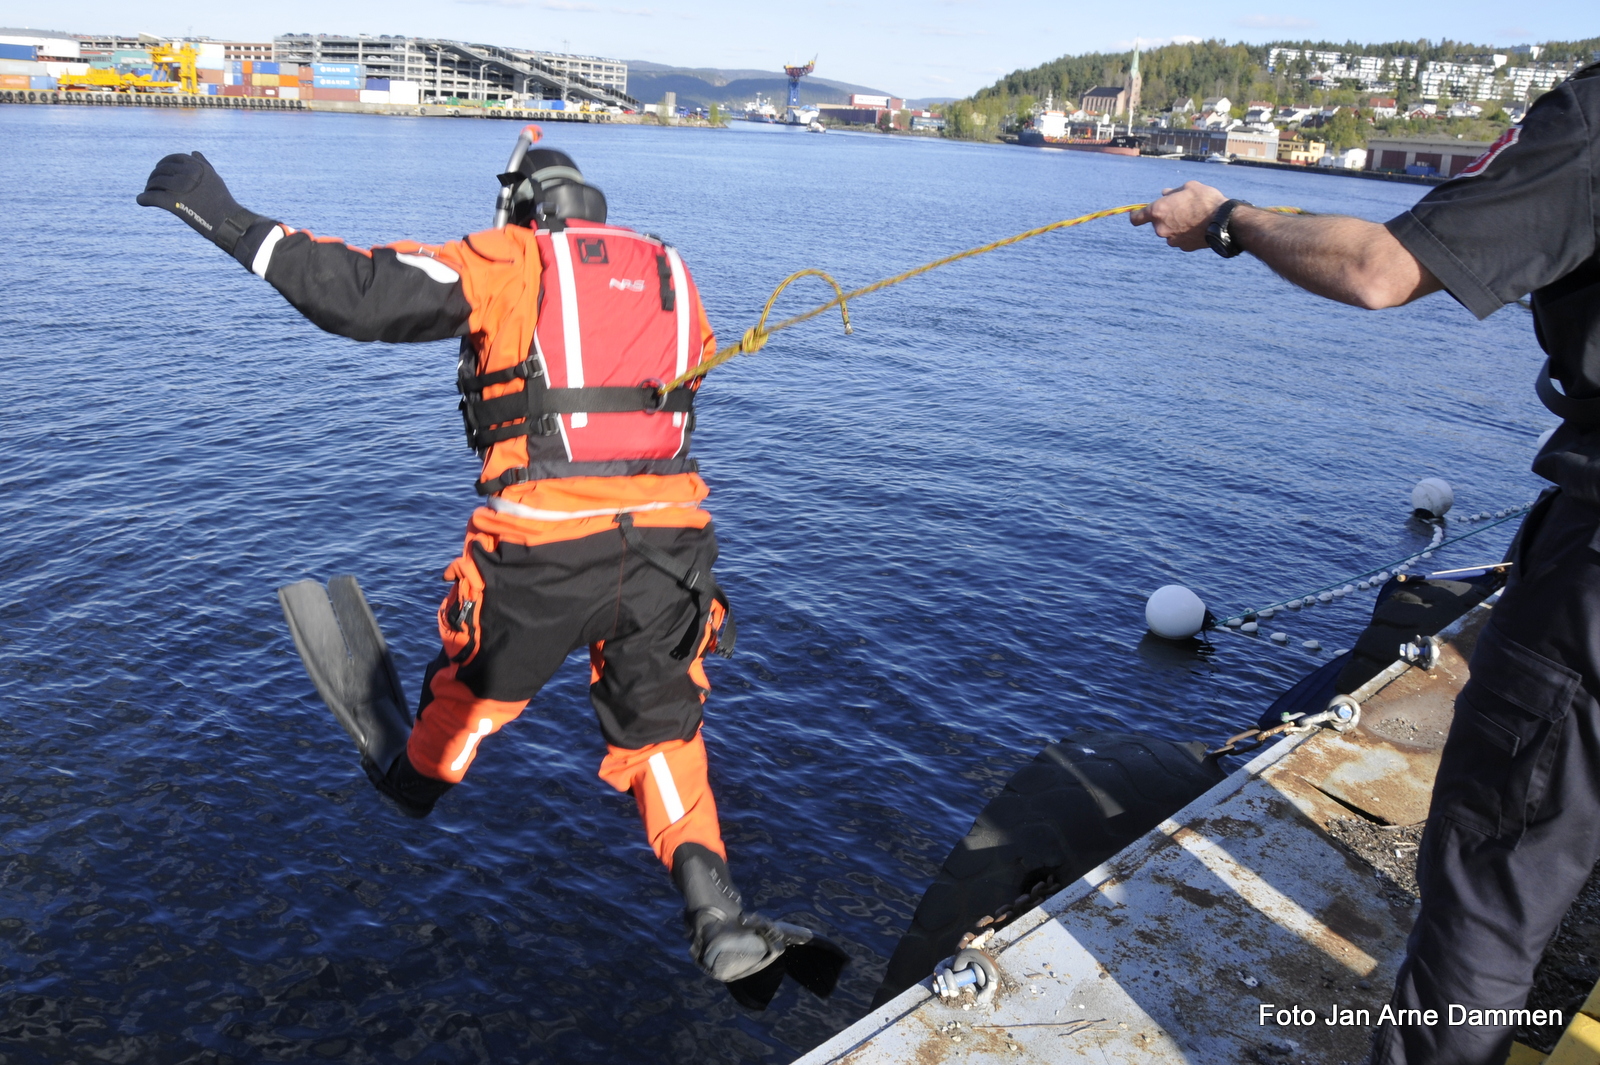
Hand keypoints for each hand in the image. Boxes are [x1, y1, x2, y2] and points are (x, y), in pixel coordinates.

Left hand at [137, 151, 264, 255]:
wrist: (228, 222)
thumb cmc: (222, 202)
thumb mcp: (214, 178)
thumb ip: (203, 164)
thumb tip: (193, 152)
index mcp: (197, 166)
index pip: (172, 159)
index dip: (162, 164)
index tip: (159, 171)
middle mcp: (188, 174)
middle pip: (161, 171)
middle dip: (153, 177)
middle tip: (151, 185)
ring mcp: (181, 188)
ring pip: (155, 183)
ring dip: (148, 187)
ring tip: (148, 194)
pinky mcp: (175, 203)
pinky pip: (152, 198)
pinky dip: (144, 199)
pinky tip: (141, 200)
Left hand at [1129, 181, 1226, 251]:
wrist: (1224, 221)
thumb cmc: (1206, 200)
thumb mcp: (1189, 187)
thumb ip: (1173, 192)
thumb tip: (1164, 194)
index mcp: (1158, 211)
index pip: (1136, 218)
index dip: (1137, 215)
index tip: (1139, 213)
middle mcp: (1161, 229)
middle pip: (1156, 224)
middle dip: (1165, 217)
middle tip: (1180, 208)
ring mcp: (1172, 240)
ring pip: (1169, 232)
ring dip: (1175, 226)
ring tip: (1193, 217)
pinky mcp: (1183, 247)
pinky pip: (1180, 239)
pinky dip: (1185, 234)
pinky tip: (1198, 227)